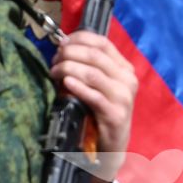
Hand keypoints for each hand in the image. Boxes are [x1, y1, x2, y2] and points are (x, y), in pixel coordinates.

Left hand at [51, 31, 138, 179]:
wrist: (112, 144)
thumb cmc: (101, 111)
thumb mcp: (100, 85)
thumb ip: (89, 66)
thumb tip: (63, 47)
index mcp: (125, 68)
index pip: (103, 43)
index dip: (80, 38)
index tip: (61, 42)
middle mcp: (128, 80)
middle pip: (95, 56)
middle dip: (70, 54)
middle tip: (54, 60)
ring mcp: (123, 97)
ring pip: (93, 74)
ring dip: (69, 68)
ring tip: (54, 72)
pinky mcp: (115, 114)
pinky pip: (94, 96)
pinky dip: (77, 87)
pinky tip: (66, 83)